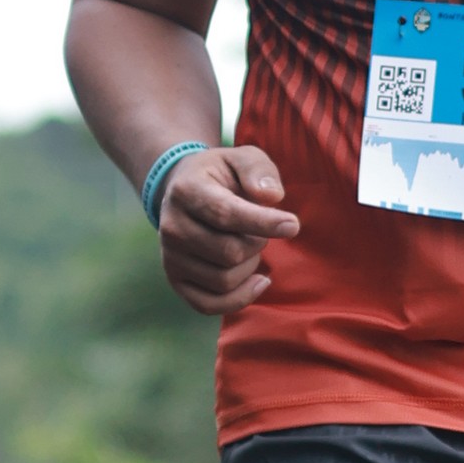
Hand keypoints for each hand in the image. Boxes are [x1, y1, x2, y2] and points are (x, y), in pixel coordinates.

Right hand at [157, 144, 299, 313]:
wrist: (184, 191)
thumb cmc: (222, 175)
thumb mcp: (241, 158)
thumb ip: (258, 169)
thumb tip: (271, 196)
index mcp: (187, 191)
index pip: (226, 215)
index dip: (263, 223)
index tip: (293, 225)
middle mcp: (172, 227)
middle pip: (230, 252)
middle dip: (257, 242)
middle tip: (259, 228)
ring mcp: (170, 257)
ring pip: (224, 279)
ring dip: (250, 266)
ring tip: (249, 244)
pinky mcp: (176, 280)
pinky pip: (209, 305)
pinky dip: (240, 298)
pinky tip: (259, 281)